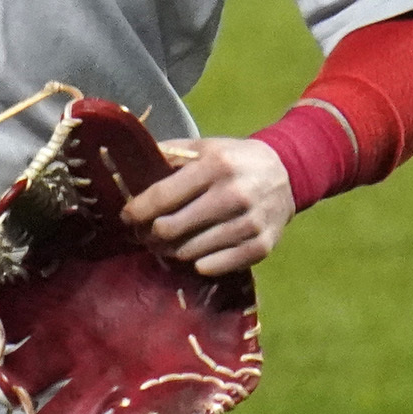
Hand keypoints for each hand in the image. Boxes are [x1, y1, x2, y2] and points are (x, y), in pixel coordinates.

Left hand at [123, 136, 296, 274]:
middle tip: (142, 234)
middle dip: (148, 234)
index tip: (126, 217)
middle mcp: (233, 195)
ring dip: (169, 251)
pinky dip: (197, 264)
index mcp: (214, 166)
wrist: (286, 173)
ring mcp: (249, 224)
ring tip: (163, 244)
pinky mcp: (261, 247)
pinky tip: (192, 254)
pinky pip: (215, 266)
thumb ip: (167, 155)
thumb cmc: (233, 160)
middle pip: (172, 228)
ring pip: (190, 251)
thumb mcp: (203, 147)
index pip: (163, 196)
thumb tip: (127, 169)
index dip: (137, 210)